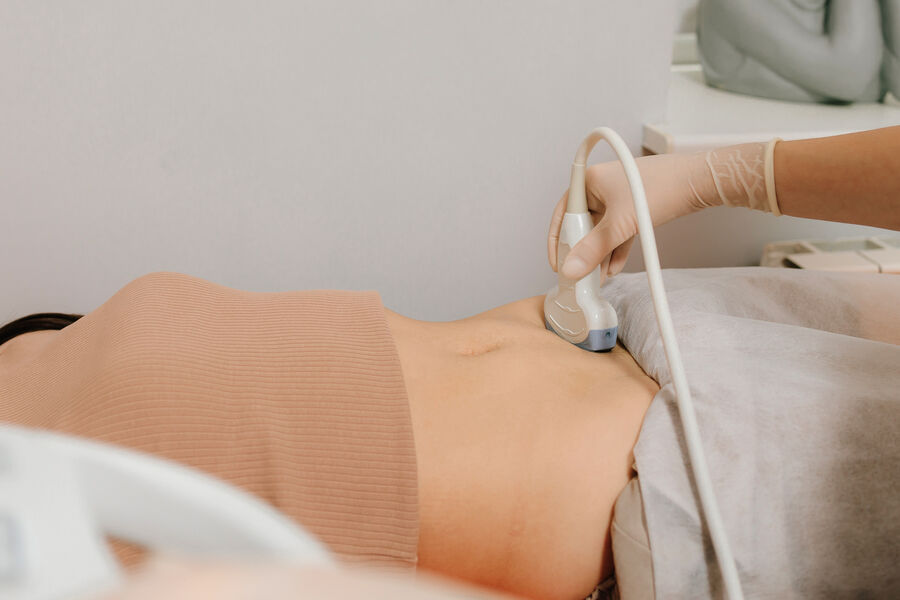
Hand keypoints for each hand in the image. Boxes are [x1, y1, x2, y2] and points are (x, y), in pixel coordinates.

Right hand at [547, 144, 769, 279]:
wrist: (699, 182)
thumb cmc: (660, 189)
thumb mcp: (621, 224)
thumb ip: (594, 249)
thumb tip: (570, 269)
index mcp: (589, 181)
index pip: (563, 214)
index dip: (558, 241)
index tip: (557, 264)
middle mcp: (600, 188)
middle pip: (581, 225)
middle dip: (582, 252)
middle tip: (581, 273)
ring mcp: (617, 198)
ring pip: (600, 232)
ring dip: (600, 255)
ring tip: (599, 277)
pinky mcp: (632, 209)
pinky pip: (617, 233)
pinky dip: (615, 250)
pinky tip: (615, 268)